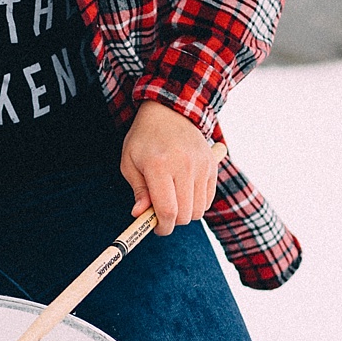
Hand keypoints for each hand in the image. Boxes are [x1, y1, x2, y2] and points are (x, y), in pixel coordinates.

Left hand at [120, 101, 222, 234]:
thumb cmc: (144, 140)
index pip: (167, 210)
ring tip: (174, 201)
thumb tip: (139, 215)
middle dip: (172, 222)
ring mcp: (201, 164)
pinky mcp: (212, 165)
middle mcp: (184, 165)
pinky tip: (185, 194)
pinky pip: (208, 200)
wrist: (168, 112)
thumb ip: (138, 191)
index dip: (162, 227)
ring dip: (186, 214)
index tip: (157, 228)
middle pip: (185, 215)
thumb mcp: (130, 163)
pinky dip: (197, 204)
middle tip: (162, 214)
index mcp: (159, 165)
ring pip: (199, 211)